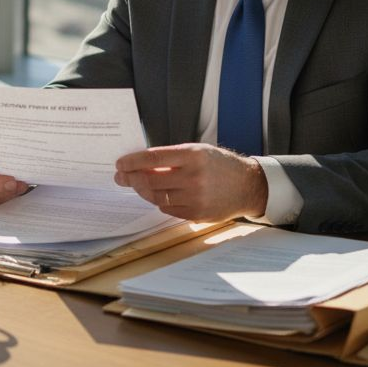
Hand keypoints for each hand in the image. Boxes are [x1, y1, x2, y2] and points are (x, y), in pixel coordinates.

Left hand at [114, 143, 267, 221]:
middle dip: (131, 178)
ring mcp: (195, 198)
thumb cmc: (220, 165)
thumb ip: (172, 157)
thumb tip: (141, 165)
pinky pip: (168, 209)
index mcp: (193, 156)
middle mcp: (193, 177)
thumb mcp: (198, 151)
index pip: (153, 158)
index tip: (120, 164)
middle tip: (121, 177)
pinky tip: (159, 195)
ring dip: (143, 191)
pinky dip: (160, 202)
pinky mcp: (196, 214)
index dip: (133, 161)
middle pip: (151, 180)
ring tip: (137, 185)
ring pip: (157, 197)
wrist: (247, 186)